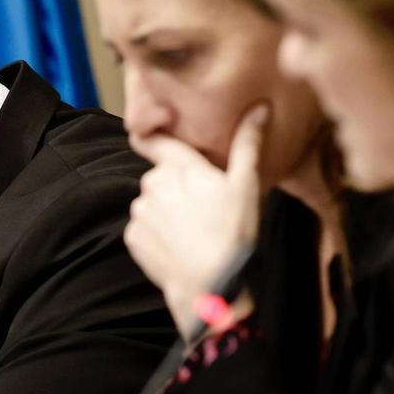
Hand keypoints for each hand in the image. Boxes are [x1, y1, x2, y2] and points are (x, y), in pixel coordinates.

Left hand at [126, 104, 266, 339]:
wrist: (210, 287)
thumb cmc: (233, 234)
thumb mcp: (246, 185)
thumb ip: (248, 144)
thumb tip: (261, 107)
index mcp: (180, 167)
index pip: (155, 141)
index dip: (151, 136)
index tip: (148, 135)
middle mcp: (153, 183)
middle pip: (160, 178)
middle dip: (175, 187)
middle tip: (202, 208)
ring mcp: (140, 212)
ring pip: (151, 204)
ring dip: (166, 212)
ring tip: (193, 232)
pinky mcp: (133, 238)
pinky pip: (143, 230)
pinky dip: (156, 236)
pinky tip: (178, 248)